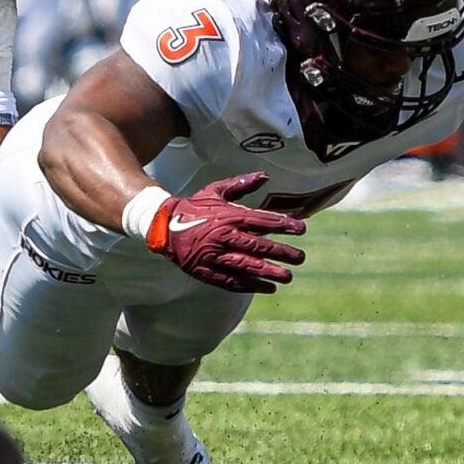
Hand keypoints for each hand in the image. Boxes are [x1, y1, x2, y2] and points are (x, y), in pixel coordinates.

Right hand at [145, 173, 307, 293]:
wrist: (161, 225)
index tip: (302, 230)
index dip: (284, 226)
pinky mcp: (205, 271)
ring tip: (288, 277)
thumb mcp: (216, 191)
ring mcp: (213, 256)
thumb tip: (264, 175)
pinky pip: (230, 281)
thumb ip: (241, 184)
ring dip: (269, 272)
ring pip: (246, 266)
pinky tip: (267, 288)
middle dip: (282, 253)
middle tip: (300, 258)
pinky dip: (250, 285)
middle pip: (258, 246)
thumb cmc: (194, 207)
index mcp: (229, 216)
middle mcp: (223, 237)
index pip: (263, 221)